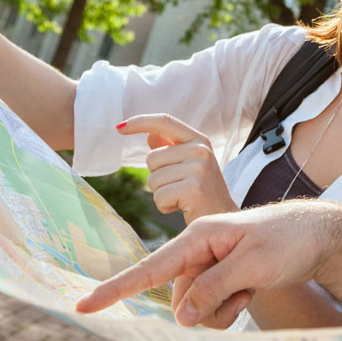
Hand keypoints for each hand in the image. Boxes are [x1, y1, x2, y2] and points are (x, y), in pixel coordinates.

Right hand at [75, 201, 341, 326]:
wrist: (319, 234)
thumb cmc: (287, 239)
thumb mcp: (251, 264)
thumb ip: (212, 289)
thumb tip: (179, 316)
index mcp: (200, 236)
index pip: (151, 267)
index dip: (117, 288)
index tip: (84, 305)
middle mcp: (200, 250)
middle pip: (178, 299)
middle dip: (207, 308)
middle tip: (244, 291)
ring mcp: (211, 265)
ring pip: (195, 308)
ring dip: (221, 310)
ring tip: (250, 289)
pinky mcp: (222, 277)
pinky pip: (211, 308)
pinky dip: (230, 307)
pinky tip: (250, 292)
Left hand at [118, 114, 237, 224]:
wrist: (222, 219)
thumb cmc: (202, 192)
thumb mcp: (188, 165)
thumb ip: (169, 148)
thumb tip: (149, 134)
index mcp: (199, 140)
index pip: (164, 121)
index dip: (140, 122)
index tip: (119, 128)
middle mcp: (200, 150)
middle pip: (151, 158)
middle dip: (157, 177)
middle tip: (179, 187)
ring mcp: (199, 168)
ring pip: (153, 179)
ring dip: (161, 193)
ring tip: (182, 198)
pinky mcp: (193, 189)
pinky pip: (159, 196)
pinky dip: (164, 206)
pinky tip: (182, 207)